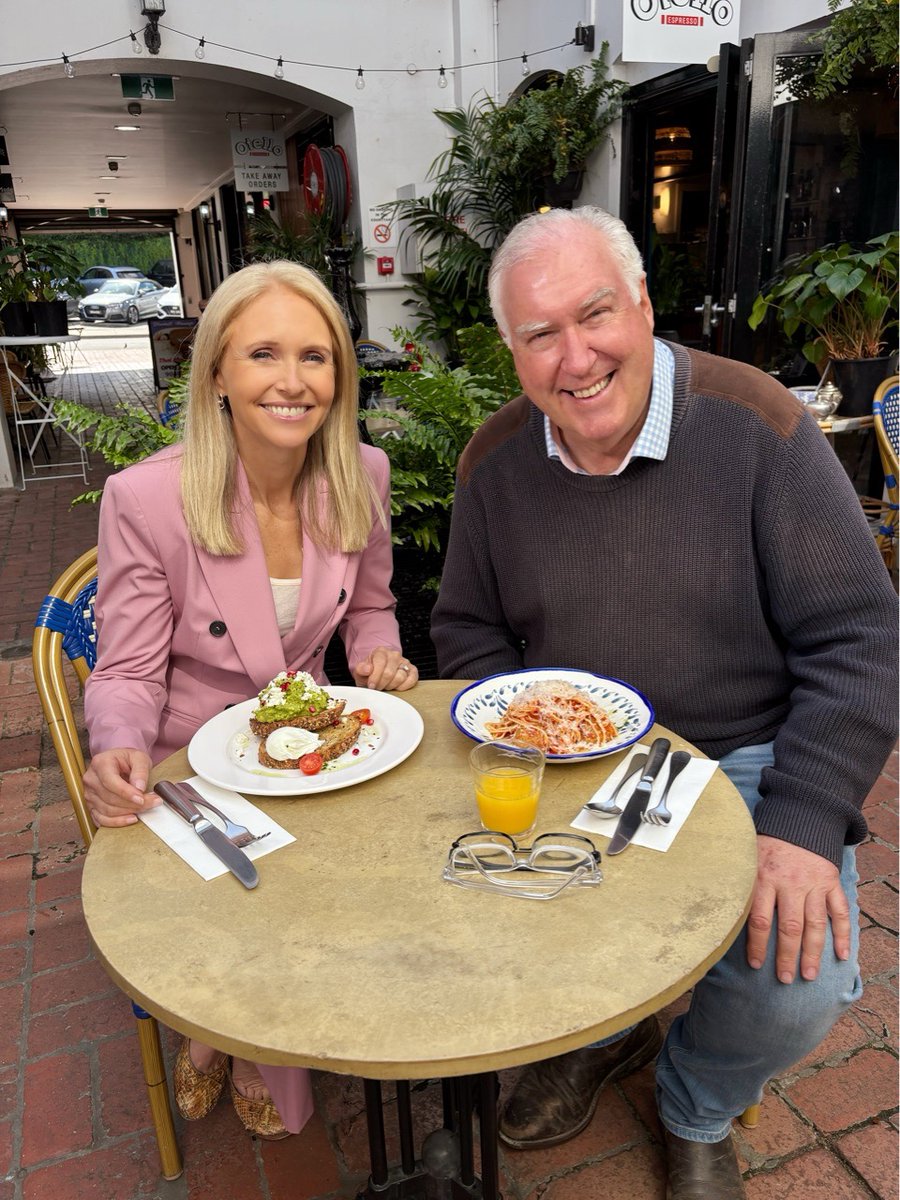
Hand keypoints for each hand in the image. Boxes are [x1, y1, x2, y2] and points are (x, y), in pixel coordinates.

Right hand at [83, 748, 159, 827]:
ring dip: (128, 812)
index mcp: (100, 763)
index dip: (126, 793)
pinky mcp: (91, 806)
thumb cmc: (128, 760)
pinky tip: (131, 819)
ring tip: (146, 808)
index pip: (110, 782)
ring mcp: (89, 794)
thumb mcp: (139, 758)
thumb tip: (139, 787)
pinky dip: (117, 822)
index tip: (141, 798)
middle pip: (110, 798)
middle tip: (153, 802)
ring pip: (107, 810)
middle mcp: (91, 779)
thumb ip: (140, 770)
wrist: (119, 764)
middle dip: (133, 804)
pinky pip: (102, 819)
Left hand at [352, 647, 418, 691]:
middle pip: (389, 673)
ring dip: (391, 685)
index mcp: (381, 652)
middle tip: (377, 687)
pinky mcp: (412, 671)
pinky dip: (404, 686)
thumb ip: (361, 669)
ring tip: (385, 685)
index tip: (371, 685)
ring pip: (400, 677)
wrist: (377, 673)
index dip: (375, 677)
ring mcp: (404, 662)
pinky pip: (412, 679)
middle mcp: (394, 655)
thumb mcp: (360, 671)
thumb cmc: (369, 673)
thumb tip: (368, 669)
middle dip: (381, 683)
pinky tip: (396, 687)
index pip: (380, 663)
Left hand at [746, 834, 850, 983]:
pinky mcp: (830, 882)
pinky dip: (844, 933)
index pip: (759, 919)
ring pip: (815, 924)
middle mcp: (790, 883)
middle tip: (785, 979)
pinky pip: (840, 911)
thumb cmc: (766, 844)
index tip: (756, 964)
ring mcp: (813, 884)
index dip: (758, 945)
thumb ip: (738, 882)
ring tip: (809, 975)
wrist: (798, 819)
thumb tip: (716, 908)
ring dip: (813, 952)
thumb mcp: (746, 857)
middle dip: (787, 956)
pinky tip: (842, 954)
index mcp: (764, 878)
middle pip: (790, 927)